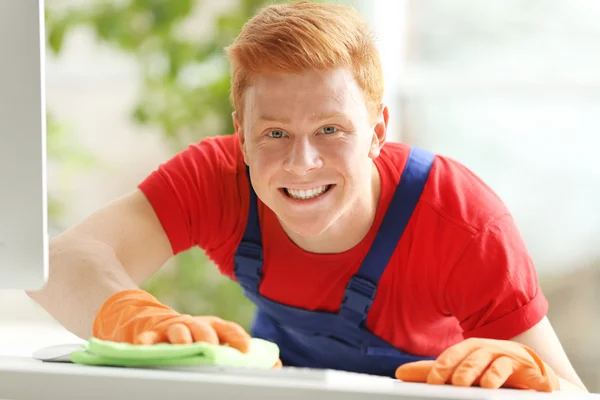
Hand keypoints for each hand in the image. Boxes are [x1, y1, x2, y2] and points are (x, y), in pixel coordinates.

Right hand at [92, 289, 250, 352]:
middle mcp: (192, 325)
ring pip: (177, 330)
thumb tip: (276, 366)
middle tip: (213, 347)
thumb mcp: (213, 343)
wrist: (149, 321)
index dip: (237, 337)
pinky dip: (145, 342)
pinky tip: (144, 348)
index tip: (247, 349)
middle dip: (208, 337)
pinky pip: (147, 338)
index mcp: (210, 327)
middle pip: (203, 328)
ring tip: (184, 345)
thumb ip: (240, 353)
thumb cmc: (189, 337)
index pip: (227, 329)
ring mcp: (171, 328)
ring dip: (181, 337)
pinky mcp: (150, 334)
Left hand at [394, 338, 559, 391]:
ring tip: (459, 384)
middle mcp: (483, 349)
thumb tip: (400, 374)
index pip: (445, 357)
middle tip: (436, 382)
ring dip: (469, 370)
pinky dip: (495, 374)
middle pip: (461, 354)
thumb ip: (437, 375)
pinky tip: (488, 385)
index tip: (411, 378)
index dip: (429, 367)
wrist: (540, 378)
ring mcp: (501, 353)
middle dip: (447, 366)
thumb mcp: (466, 375)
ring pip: (481, 358)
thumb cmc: (498, 374)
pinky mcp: (521, 363)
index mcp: (468, 351)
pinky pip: (506, 365)